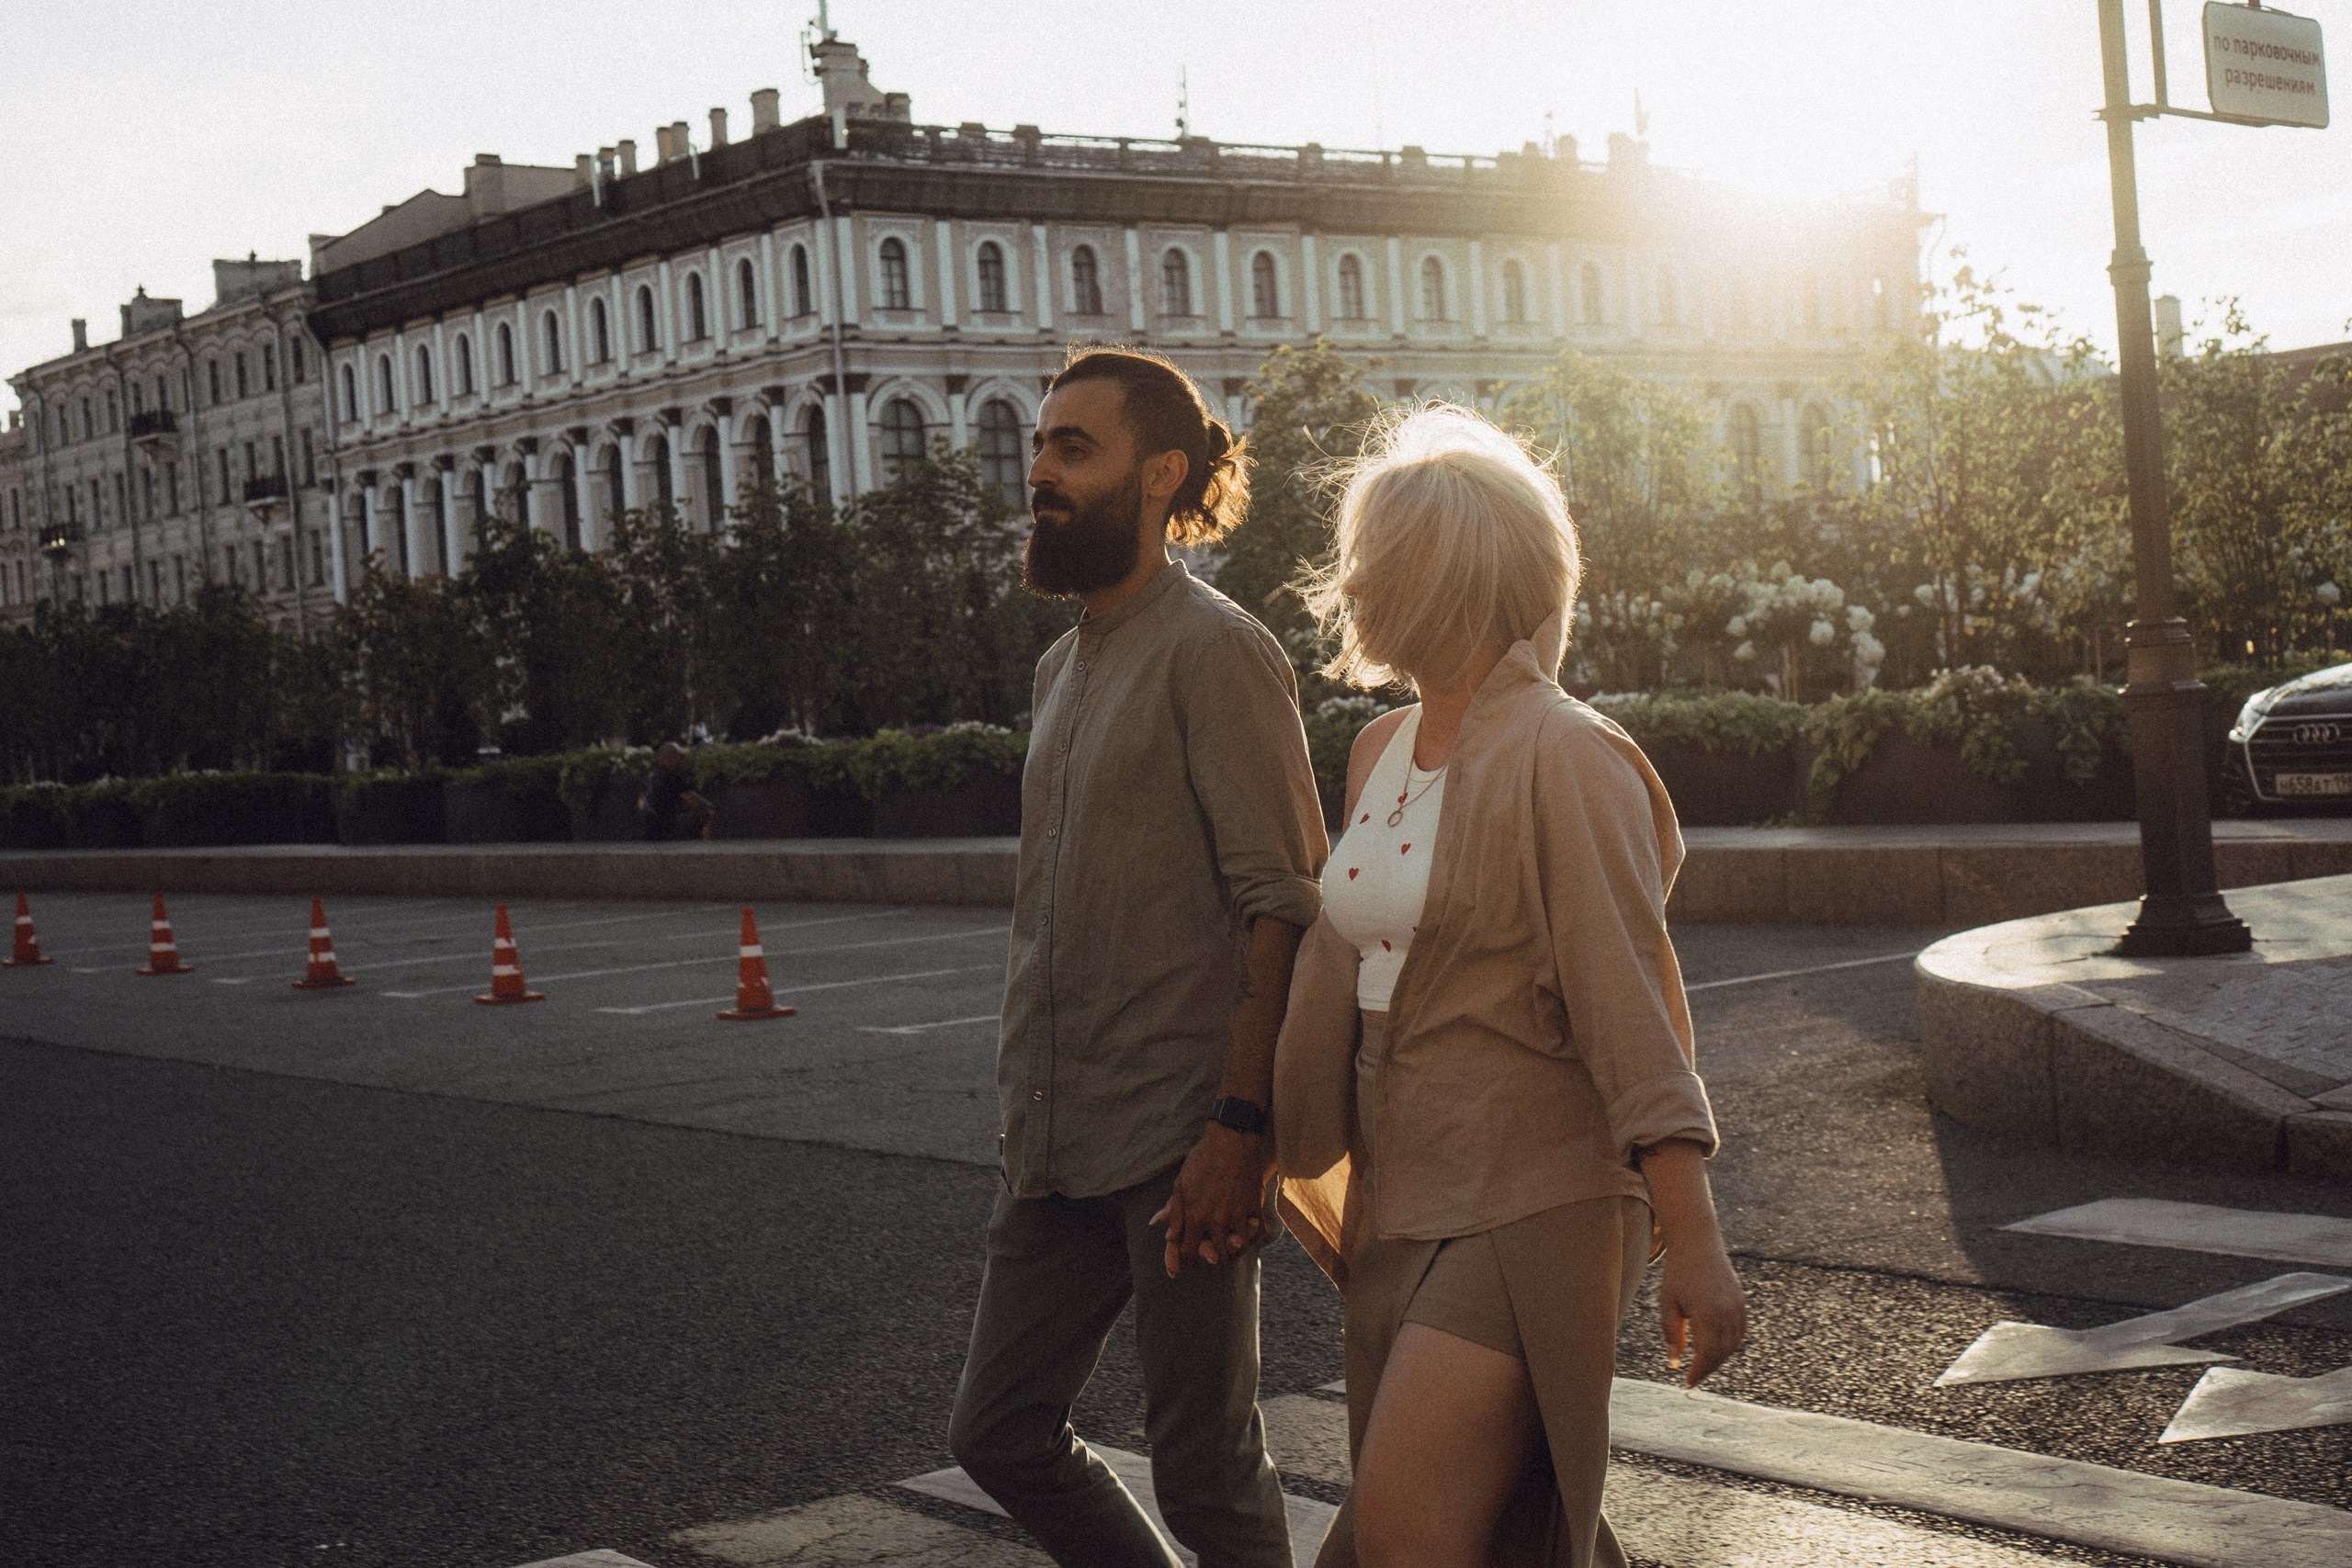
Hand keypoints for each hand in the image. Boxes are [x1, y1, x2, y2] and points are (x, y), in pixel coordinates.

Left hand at [1149, 1123, 1273, 1276]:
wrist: (1232, 1141)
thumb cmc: (1202, 1160)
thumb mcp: (1181, 1185)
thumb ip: (1174, 1212)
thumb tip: (1164, 1233)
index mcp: (1194, 1215)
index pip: (1187, 1251)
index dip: (1183, 1262)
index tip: (1181, 1266)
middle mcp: (1216, 1220)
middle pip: (1214, 1256)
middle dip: (1209, 1258)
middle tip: (1207, 1254)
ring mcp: (1237, 1216)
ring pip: (1235, 1250)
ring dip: (1230, 1251)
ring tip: (1226, 1246)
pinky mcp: (1254, 1209)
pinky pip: (1255, 1236)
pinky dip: (1250, 1240)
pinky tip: (1243, 1236)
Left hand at [1657, 1239, 1746, 1387]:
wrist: (1698, 1244)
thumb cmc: (1678, 1274)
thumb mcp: (1668, 1304)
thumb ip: (1672, 1335)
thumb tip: (1675, 1363)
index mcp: (1707, 1313)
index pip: (1706, 1354)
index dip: (1698, 1372)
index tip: (1687, 1384)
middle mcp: (1727, 1312)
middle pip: (1721, 1353)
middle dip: (1707, 1369)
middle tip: (1692, 1378)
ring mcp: (1737, 1307)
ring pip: (1732, 1345)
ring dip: (1718, 1358)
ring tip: (1701, 1365)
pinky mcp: (1741, 1303)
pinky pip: (1739, 1333)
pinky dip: (1728, 1345)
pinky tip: (1715, 1349)